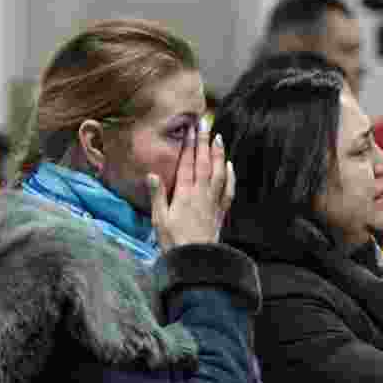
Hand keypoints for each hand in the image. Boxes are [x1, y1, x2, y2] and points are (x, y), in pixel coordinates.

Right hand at [149, 120, 234, 250]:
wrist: (196, 260)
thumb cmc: (173, 240)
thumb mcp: (159, 219)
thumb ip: (158, 196)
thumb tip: (152, 174)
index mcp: (184, 194)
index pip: (186, 163)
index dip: (188, 145)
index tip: (189, 128)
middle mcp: (201, 194)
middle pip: (203, 162)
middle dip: (203, 141)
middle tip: (204, 123)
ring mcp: (213, 201)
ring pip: (218, 172)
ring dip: (218, 154)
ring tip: (218, 137)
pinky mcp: (221, 211)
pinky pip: (228, 189)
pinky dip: (230, 176)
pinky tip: (229, 165)